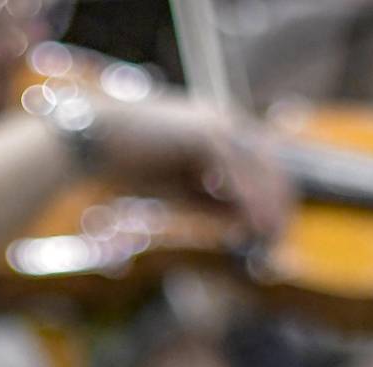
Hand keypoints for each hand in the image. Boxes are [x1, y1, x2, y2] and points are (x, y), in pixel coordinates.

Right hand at [88, 89, 292, 241]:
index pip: (260, 164)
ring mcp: (217, 123)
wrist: (93, 142)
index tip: (272, 229)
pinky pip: (237, 173)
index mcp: (218, 129)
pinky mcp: (205, 134)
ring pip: (259, 168)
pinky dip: (250, 202)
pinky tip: (255, 226)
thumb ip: (211, 201)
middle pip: (268, 164)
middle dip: (278, 203)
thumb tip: (242, 222)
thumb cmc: (128, 164)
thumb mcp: (181, 190)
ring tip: (272, 238)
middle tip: (279, 239)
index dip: (270, 197)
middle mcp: (223, 121)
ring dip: (269, 206)